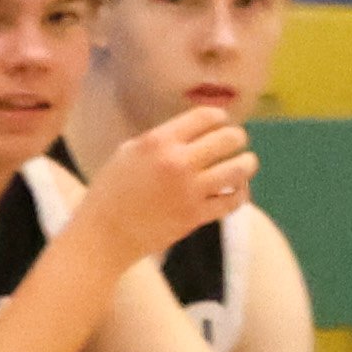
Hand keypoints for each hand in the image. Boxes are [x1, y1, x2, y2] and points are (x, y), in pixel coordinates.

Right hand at [79, 108, 256, 260]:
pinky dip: (240, 193)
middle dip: (237, 137)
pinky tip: (236, 190)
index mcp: (159, 141)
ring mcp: (189, 191)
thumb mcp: (129, 152)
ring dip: (247, 163)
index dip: (219, 117)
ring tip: (246, 163)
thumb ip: (161, 139)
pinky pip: (232, 201)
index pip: (205, 117)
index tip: (222, 122)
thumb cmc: (111, 191)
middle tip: (236, 142)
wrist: (104, 235)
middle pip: (228, 139)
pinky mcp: (195, 216)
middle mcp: (177, 162)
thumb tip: (193, 131)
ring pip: (238, 169)